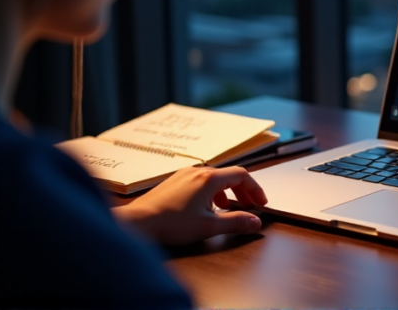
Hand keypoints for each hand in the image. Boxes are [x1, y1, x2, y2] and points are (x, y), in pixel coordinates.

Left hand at [113, 166, 267, 245]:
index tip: (260, 203)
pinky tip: (206, 209)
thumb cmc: (171, 223)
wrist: (137, 223)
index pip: (242, 175)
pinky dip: (212, 192)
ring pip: (214, 179)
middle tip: (249, 206)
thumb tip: (255, 223)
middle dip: (243, 191)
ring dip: (227, 192)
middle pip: (229, 176)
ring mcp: (184, 175)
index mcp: (209, 178)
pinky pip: (200, 182)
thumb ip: (235, 223)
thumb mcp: (209, 226)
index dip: (255, 189)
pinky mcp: (174, 182)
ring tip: (228, 209)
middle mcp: (197, 171)